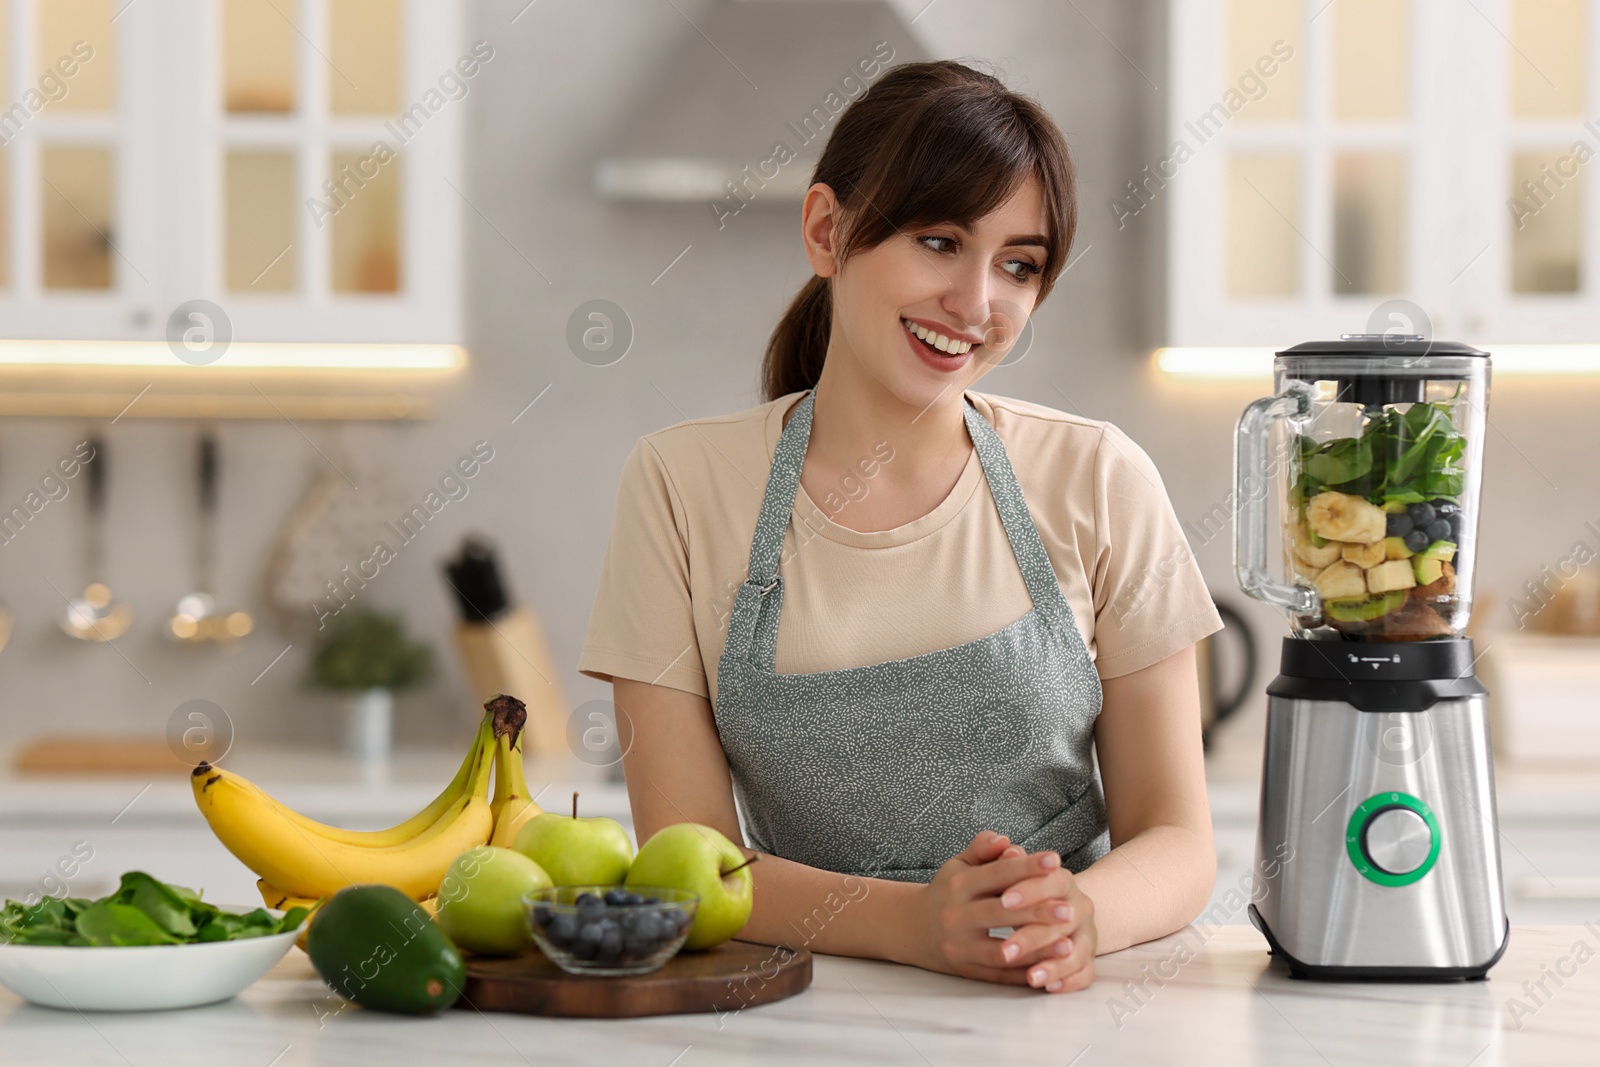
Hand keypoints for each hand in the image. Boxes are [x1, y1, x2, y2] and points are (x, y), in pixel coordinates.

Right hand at [901, 830, 1089, 989]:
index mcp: (958, 884)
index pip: (997, 873)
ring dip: (1035, 950)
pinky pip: (999, 975)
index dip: (1026, 866)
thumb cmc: (947, 891)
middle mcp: (956, 915)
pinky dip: (1025, 973)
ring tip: (1067, 945)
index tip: (1056, 861)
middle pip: (1000, 912)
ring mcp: (959, 946)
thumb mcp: (958, 864)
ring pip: (1001, 950)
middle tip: (1069, 909)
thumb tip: (1004, 841)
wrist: (912, 928)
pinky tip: (1050, 969)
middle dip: (1036, 911)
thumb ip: (982, 849)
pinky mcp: (965, 970)